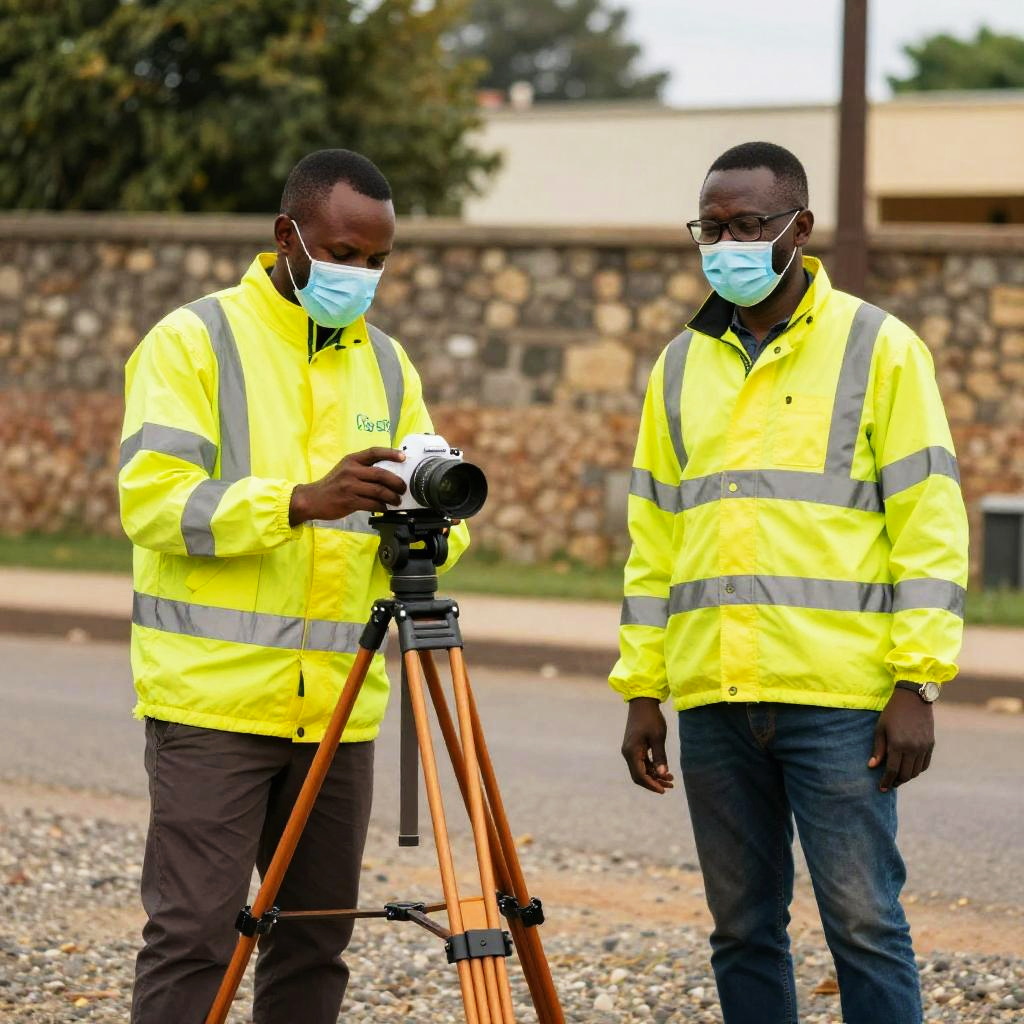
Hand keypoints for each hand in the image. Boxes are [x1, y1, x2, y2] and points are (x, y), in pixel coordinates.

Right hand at [289, 448, 405, 524]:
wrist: (313, 499)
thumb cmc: (333, 484)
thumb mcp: (346, 469)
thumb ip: (364, 469)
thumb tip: (389, 473)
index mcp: (352, 460)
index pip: (374, 452)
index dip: (391, 453)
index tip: (403, 458)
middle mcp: (351, 470)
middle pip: (381, 474)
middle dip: (396, 482)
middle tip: (403, 488)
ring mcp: (350, 486)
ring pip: (379, 491)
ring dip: (392, 497)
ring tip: (397, 501)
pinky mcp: (349, 501)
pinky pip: (372, 504)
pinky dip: (382, 507)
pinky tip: (385, 508)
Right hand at [620, 697, 674, 794]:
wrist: (642, 702)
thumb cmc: (651, 718)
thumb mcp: (658, 737)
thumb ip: (660, 757)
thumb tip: (663, 774)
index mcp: (631, 752)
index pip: (640, 775)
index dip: (651, 785)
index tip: (664, 790)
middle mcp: (628, 753)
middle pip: (639, 775)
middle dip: (653, 782)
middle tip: (670, 786)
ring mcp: (630, 750)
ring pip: (641, 769)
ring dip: (654, 776)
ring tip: (670, 779)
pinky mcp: (634, 747)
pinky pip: (642, 762)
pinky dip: (652, 768)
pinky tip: (664, 770)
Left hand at [868, 686, 934, 791]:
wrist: (913, 698)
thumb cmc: (892, 712)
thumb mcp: (880, 728)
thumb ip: (877, 749)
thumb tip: (872, 767)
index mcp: (898, 744)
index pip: (892, 771)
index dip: (886, 781)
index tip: (881, 788)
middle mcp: (913, 748)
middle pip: (906, 774)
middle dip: (896, 782)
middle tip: (888, 784)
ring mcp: (924, 747)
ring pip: (916, 772)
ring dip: (907, 777)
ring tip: (897, 778)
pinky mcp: (931, 744)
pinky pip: (925, 764)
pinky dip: (917, 770)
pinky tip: (909, 769)